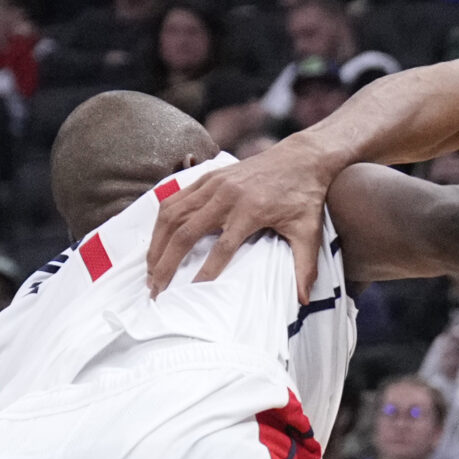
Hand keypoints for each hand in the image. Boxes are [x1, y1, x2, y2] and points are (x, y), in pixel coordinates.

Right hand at [147, 141, 336, 298]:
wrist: (302, 158)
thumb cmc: (305, 196)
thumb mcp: (308, 232)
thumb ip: (304, 266)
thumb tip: (302, 300)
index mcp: (251, 210)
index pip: (222, 248)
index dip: (206, 272)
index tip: (193, 292)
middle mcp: (226, 196)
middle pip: (186, 232)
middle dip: (167, 262)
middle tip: (155, 288)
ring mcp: (213, 183)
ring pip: (173, 214)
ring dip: (157, 243)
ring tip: (150, 269)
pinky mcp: (208, 177)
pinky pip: (175, 198)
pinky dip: (161, 220)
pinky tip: (156, 240)